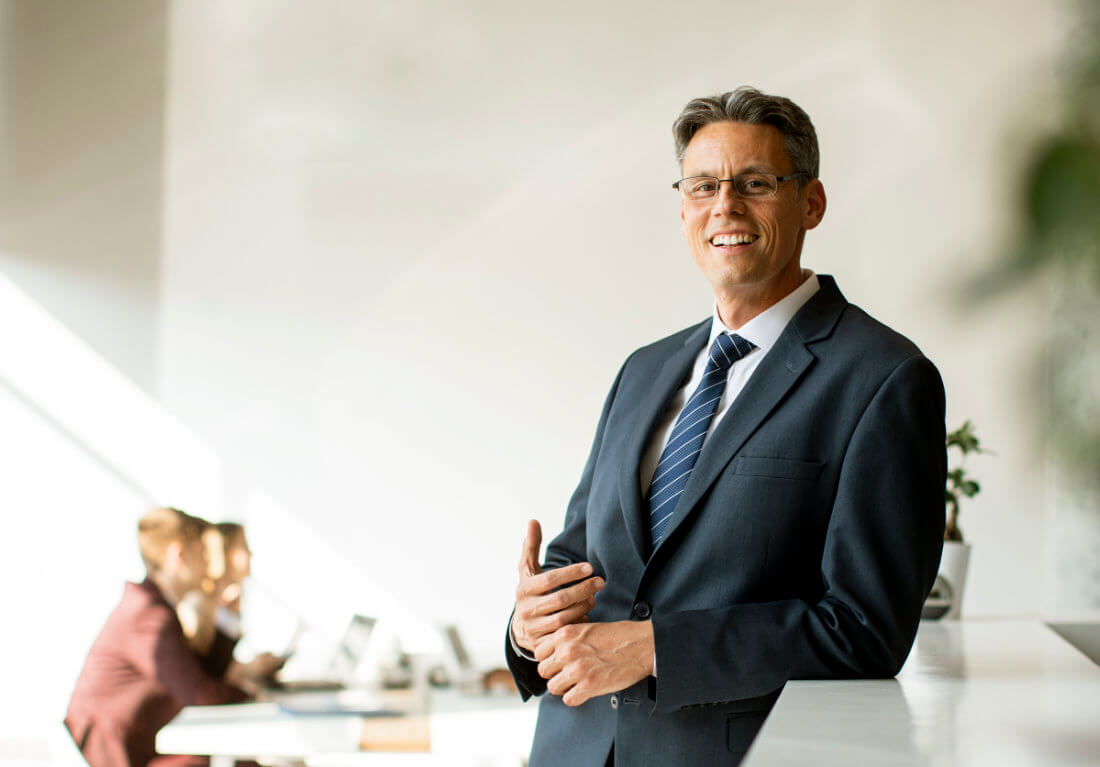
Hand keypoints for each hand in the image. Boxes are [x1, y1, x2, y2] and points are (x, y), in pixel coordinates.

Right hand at [512, 520, 603, 652]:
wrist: (521, 627)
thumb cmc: (530, 592)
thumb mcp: (528, 570)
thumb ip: (531, 547)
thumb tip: (533, 521)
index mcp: (524, 589)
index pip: (550, 578)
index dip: (571, 572)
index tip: (590, 567)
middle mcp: (526, 609)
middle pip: (560, 599)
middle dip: (583, 589)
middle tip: (600, 582)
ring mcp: (533, 629)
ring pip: (564, 618)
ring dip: (584, 606)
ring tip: (595, 597)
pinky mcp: (542, 644)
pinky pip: (564, 635)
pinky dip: (578, 624)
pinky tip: (588, 615)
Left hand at [534, 620, 653, 706]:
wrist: (642, 644)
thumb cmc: (619, 636)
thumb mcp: (586, 629)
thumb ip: (568, 641)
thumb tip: (554, 655)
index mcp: (565, 634)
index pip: (539, 652)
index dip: (549, 659)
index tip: (558, 662)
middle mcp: (567, 650)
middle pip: (544, 671)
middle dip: (555, 674)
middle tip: (568, 675)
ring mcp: (577, 668)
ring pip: (553, 687)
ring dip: (564, 688)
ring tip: (577, 684)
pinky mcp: (589, 685)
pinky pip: (569, 699)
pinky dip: (576, 698)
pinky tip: (585, 691)